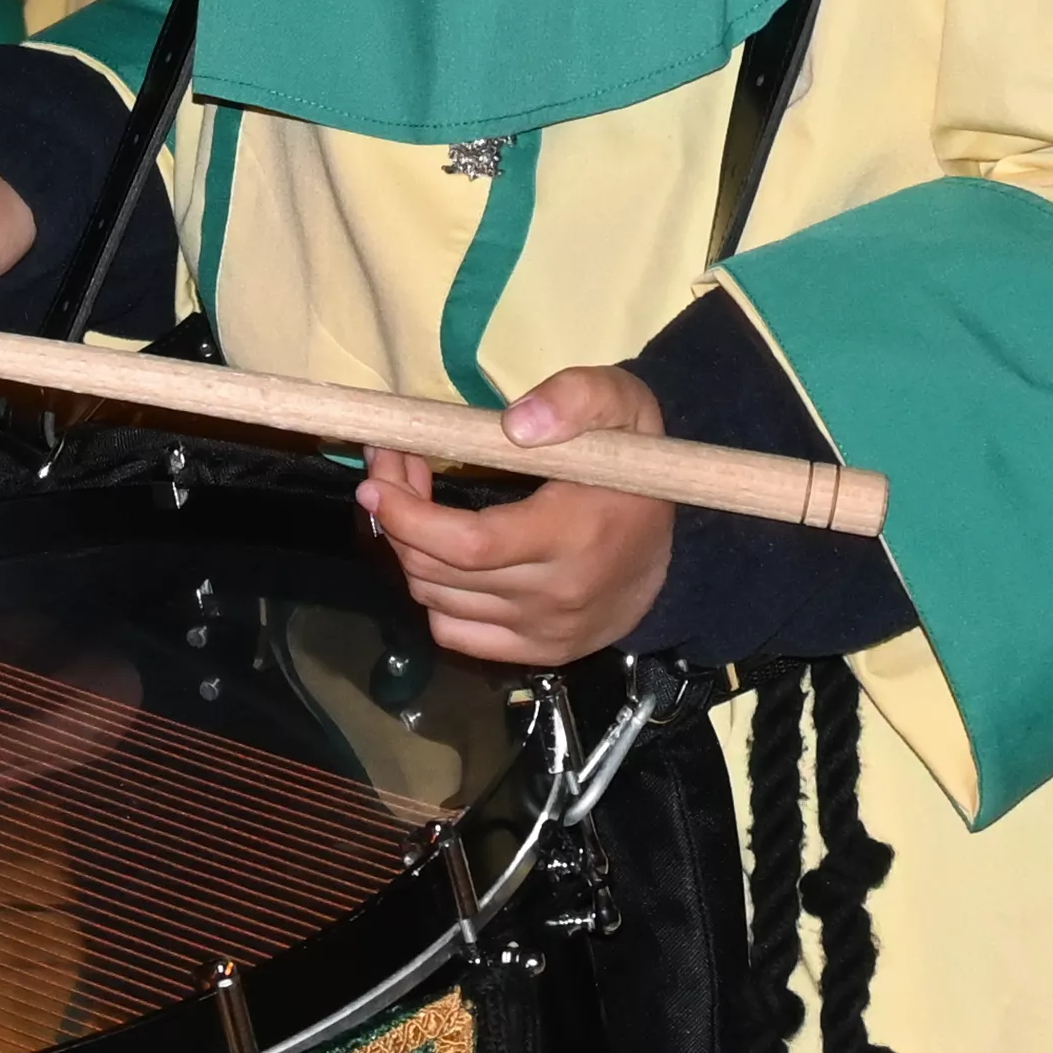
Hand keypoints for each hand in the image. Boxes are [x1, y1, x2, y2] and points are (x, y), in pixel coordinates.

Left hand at [365, 368, 675, 666]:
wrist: (675, 551)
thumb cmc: (635, 469)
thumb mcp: (622, 405)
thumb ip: (575, 398)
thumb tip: (515, 425)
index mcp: (573, 535)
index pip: (469, 545)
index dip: (410, 518)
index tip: (377, 480)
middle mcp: (555, 596)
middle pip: (441, 572)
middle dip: (397, 519)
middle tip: (391, 471)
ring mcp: (545, 633)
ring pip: (437, 601)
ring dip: (410, 552)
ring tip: (414, 505)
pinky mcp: (539, 653)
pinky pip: (455, 634)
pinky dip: (434, 595)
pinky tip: (443, 557)